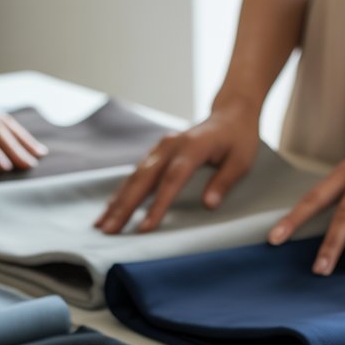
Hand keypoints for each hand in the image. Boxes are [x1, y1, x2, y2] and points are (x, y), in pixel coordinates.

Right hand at [97, 100, 260, 233]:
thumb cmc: (239, 139)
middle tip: (109, 231)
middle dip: (124, 207)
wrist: (230, 114)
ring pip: (134, 177)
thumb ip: (224, 182)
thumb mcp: (242, 161)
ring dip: (117, 201)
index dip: (158, 205)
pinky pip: (136, 174)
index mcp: (192, 148)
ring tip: (102, 225)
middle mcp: (170, 146)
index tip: (145, 227)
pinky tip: (111, 209)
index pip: (172, 179)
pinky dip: (122, 192)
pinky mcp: (157, 153)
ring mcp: (161, 148)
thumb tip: (208, 205)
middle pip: (143, 179)